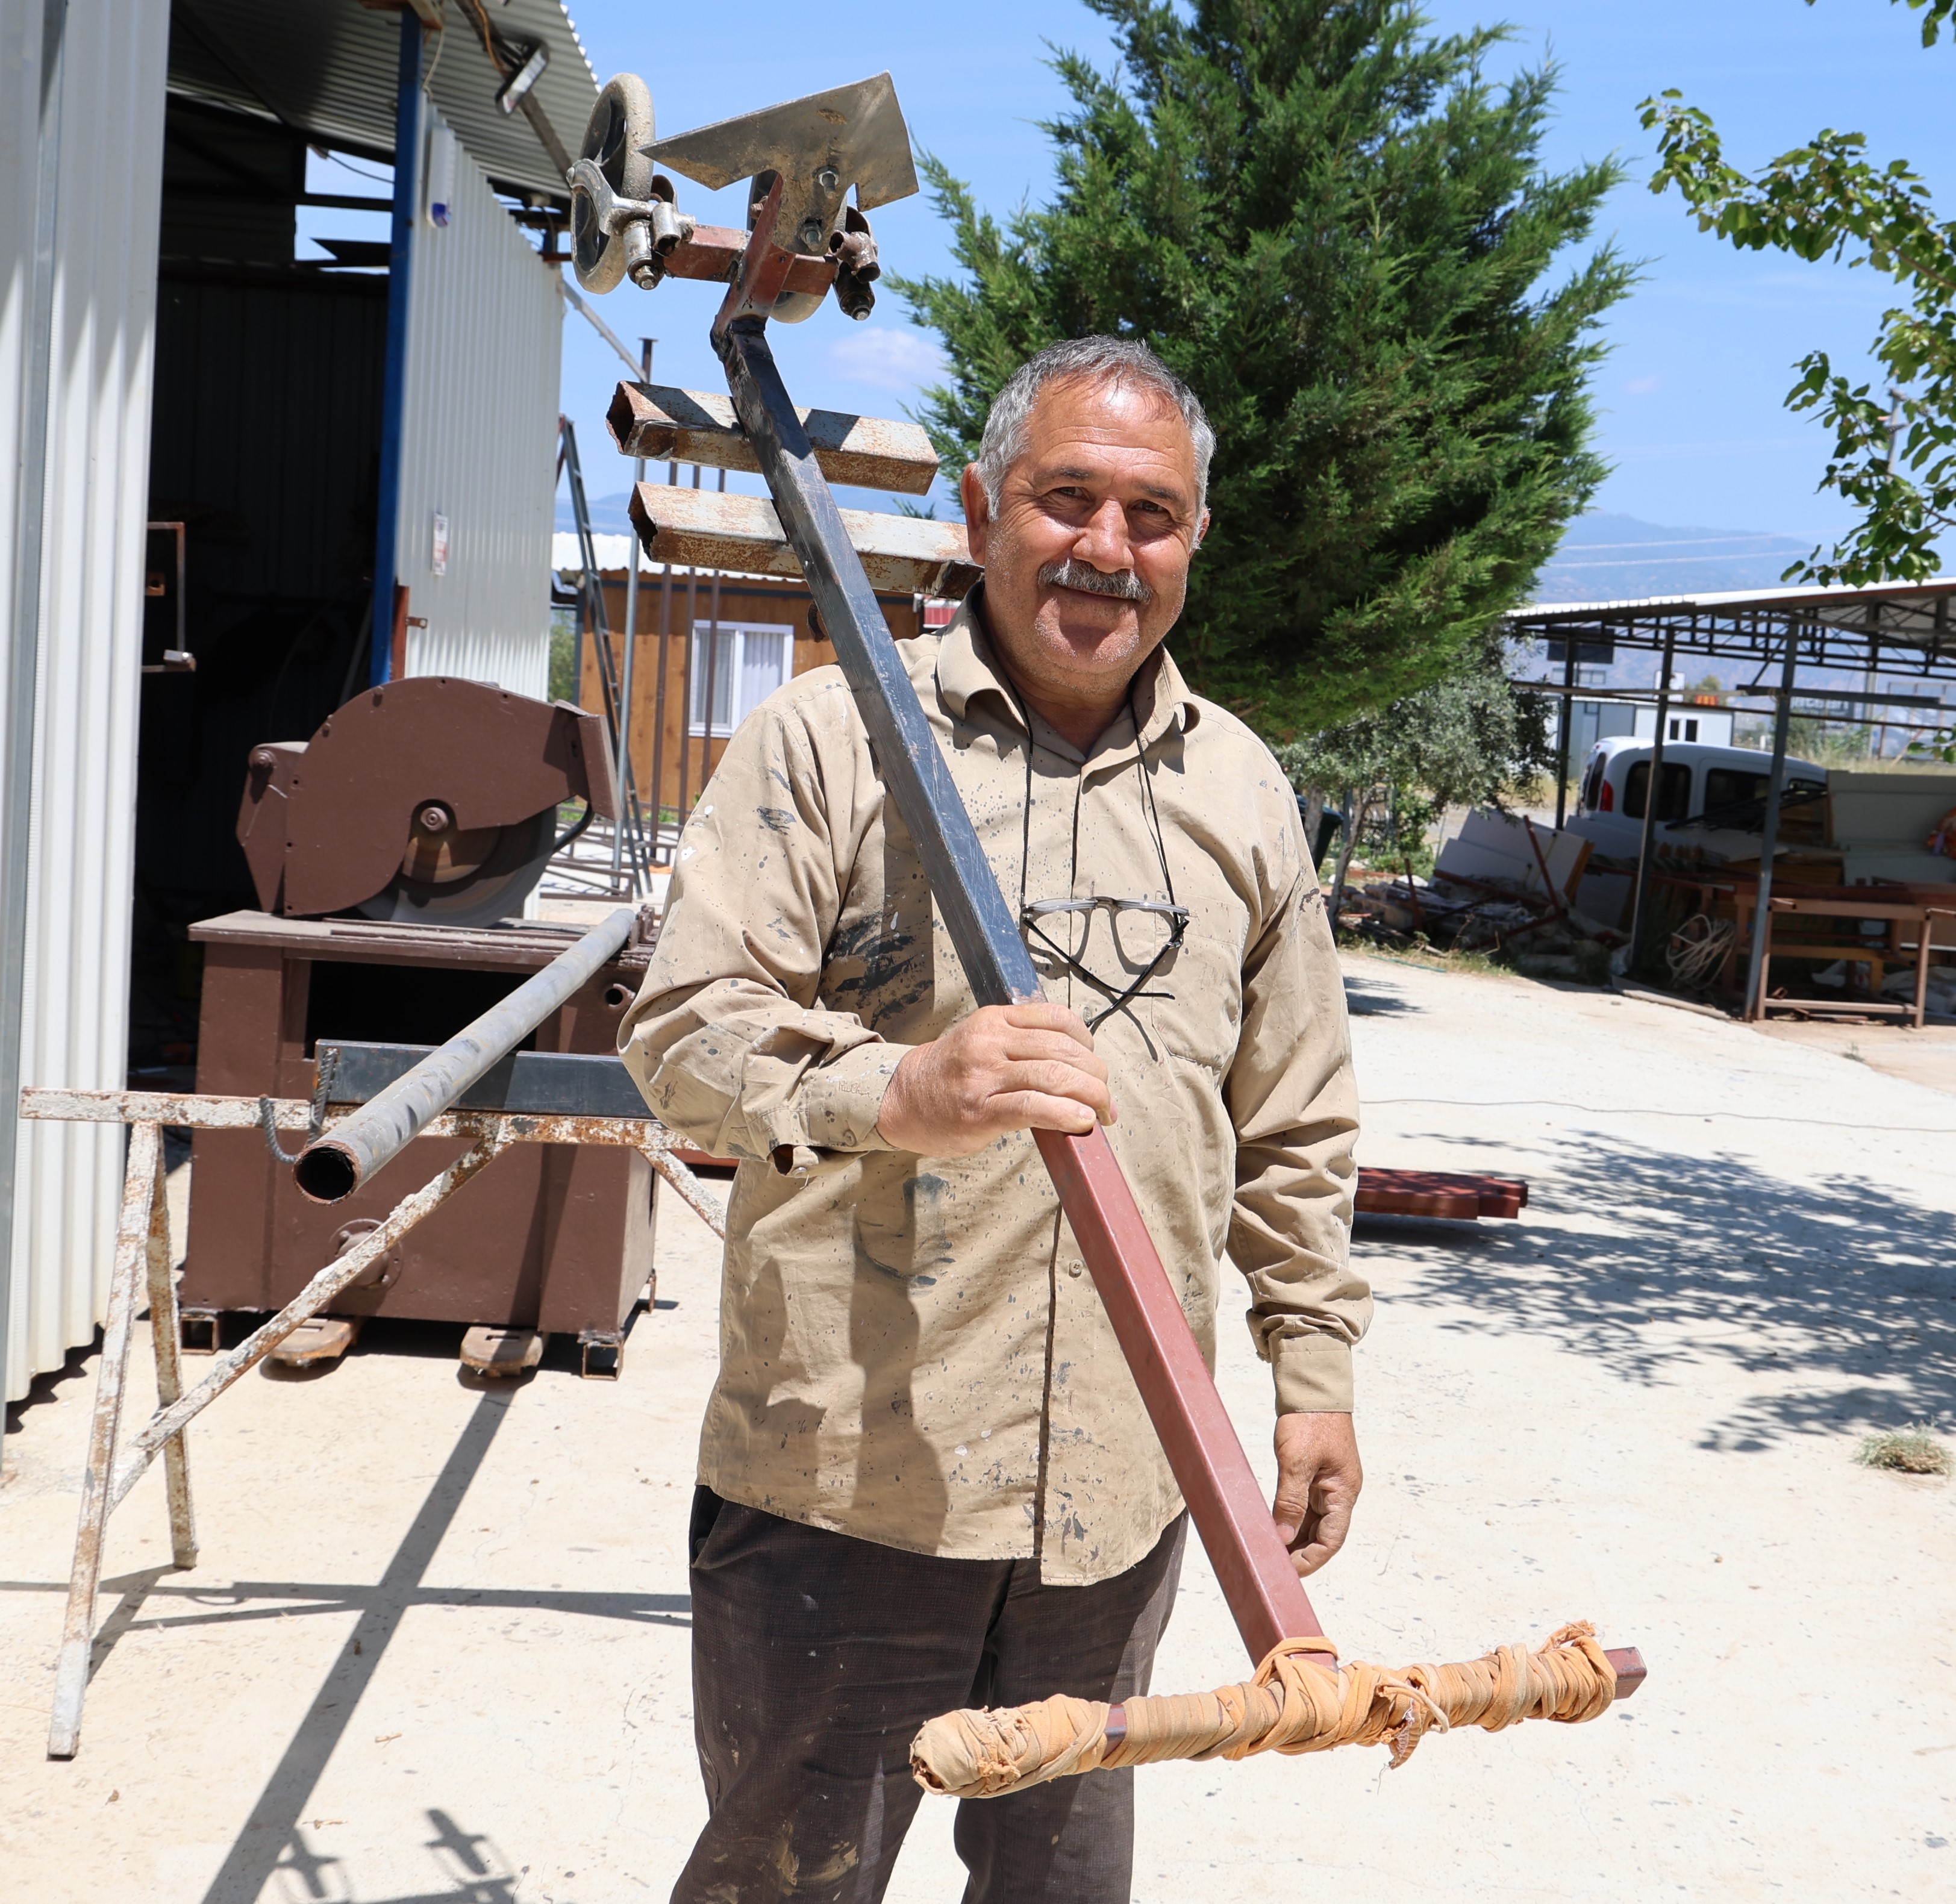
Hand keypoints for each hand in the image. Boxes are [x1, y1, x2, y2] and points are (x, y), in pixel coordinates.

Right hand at [875, 1003, 1114, 1158]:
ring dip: (1091, 1097)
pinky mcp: (980, 1110)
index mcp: (995, 1020)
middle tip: (1106, 1098)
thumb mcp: (981, 1040)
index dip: (1088, 1042)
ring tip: (1103, 1113)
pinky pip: (1033, 1107)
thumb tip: (1077, 1062)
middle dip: (1096, 1075)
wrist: (901, 1099)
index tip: (1094, 1064)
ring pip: (1054, 1076)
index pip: (1058, 1018)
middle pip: (1063, 1049)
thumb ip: (1021, 1042)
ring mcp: (983, 1076)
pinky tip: (1082, 1122)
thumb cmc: (949, 1074)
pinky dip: (1066, 1114)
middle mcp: (990, 1042)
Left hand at [1271, 1412, 1361, 1577]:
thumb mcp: (1296, 1461)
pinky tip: (1272, 1528)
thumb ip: (1290, 1500)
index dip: (1310, 1560)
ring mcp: (1327, 1485)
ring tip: (1269, 1553)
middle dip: (1299, 1554)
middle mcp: (1339, 1493)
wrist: (1312, 1388)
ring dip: (1293, 1539)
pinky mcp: (1314, 1476)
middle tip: (1272, 1567)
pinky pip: (1303, 1506)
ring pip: (1312, 1523)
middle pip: (1322, 1535)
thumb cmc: (1310, 1420)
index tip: (1287, 1572)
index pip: (1331, 1540)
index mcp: (1344, 1492)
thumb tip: (1282, 1537)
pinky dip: (1289, 1519)